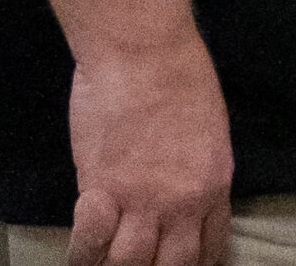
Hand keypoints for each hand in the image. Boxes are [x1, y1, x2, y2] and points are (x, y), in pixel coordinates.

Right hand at [65, 33, 233, 265]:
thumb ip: (196, 170)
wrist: (144, 52)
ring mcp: (141, 200)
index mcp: (215, 184)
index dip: (195, 265)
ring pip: (130, 263)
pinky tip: (80, 257)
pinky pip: (90, 244)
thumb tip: (181, 195)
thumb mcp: (209, 130)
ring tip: (105, 265)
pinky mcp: (101, 190)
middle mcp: (182, 202)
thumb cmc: (181, 74)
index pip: (210, 246)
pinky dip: (83, 256)